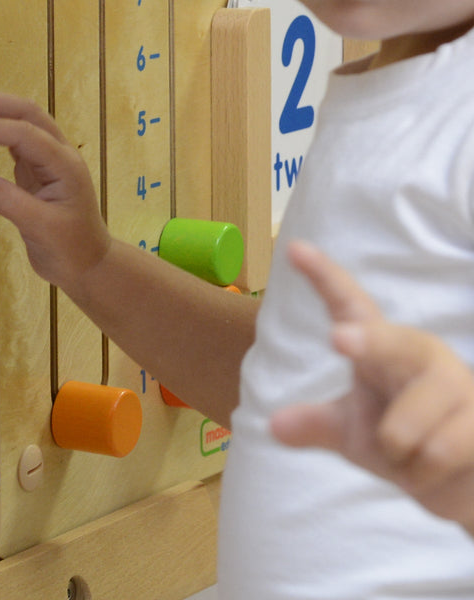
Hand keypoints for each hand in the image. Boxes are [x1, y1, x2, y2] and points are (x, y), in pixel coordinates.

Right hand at [0, 92, 110, 290]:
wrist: (88, 265)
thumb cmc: (70, 249)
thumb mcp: (41, 229)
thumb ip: (11, 202)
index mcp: (64, 164)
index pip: (26, 133)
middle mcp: (59, 154)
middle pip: (28, 113)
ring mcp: (49, 160)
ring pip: (25, 121)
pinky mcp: (38, 171)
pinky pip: (19, 140)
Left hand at [272, 240, 473, 533]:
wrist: (463, 481)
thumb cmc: (405, 445)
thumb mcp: (355, 436)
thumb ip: (317, 425)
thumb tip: (274, 425)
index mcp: (383, 347)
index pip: (350, 304)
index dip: (325, 276)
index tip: (294, 249)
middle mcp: (420, 354)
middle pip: (391, 343)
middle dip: (368, 341)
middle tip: (339, 338)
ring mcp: (457, 384)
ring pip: (402, 430)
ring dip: (397, 457)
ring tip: (410, 456)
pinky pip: (435, 453)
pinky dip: (419, 476)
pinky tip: (434, 470)